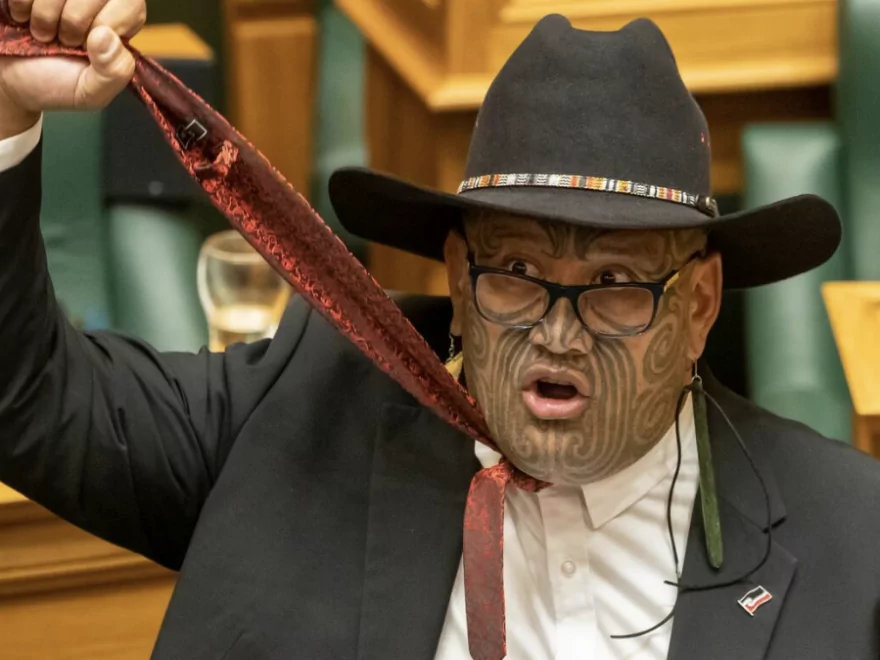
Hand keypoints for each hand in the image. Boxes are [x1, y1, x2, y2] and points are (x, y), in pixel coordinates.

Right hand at [0, 0, 145, 137]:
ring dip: (44, 15)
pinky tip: (24, 18)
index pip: (129, 4)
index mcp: (122, 22)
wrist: (10, 78)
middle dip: (72, 22)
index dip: (103, 26)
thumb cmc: (54, 83)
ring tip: (43, 34)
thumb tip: (106, 35)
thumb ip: (115, 72)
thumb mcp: (90, 92)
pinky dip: (22, 5)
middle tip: (63, 41)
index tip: (86, 48)